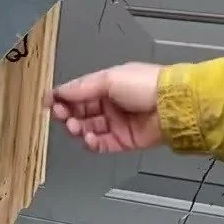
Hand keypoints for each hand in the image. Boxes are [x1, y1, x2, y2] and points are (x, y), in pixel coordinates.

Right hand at [44, 62, 163, 153]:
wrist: (175, 106)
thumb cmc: (146, 85)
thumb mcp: (109, 79)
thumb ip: (81, 88)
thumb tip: (58, 92)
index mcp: (106, 85)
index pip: (76, 93)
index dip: (61, 98)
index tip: (48, 104)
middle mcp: (110, 104)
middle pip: (79, 112)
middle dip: (67, 114)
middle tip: (63, 116)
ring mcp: (117, 123)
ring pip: (88, 129)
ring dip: (77, 129)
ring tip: (76, 128)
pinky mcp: (124, 140)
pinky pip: (101, 145)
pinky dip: (92, 144)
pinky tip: (89, 140)